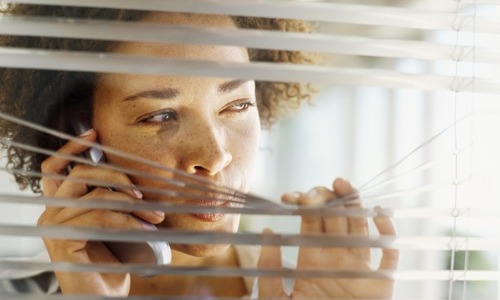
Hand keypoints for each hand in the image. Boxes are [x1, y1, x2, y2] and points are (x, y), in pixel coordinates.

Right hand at [37, 129, 164, 295]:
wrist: (103, 296)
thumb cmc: (112, 261)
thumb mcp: (115, 223)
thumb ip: (114, 200)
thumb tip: (136, 178)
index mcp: (61, 205)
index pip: (56, 167)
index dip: (72, 148)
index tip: (94, 134)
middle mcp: (51, 212)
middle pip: (80, 174)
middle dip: (118, 177)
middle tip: (144, 192)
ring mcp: (54, 226)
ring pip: (94, 193)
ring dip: (131, 202)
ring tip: (155, 216)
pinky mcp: (62, 240)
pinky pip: (100, 215)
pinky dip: (128, 219)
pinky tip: (146, 228)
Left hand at [258, 178, 398, 298]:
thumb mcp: (275, 297)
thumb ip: (270, 267)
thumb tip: (268, 230)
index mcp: (311, 257)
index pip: (311, 221)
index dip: (304, 205)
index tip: (294, 195)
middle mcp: (336, 257)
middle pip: (336, 217)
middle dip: (329, 198)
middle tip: (322, 187)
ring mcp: (359, 267)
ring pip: (360, 226)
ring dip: (355, 204)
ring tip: (343, 183)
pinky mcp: (380, 282)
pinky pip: (389, 254)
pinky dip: (388, 233)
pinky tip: (380, 214)